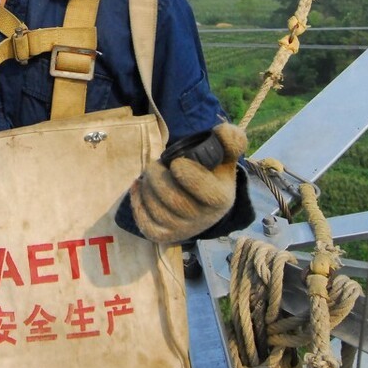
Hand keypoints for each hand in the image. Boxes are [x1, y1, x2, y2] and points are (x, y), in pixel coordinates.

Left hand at [127, 122, 246, 243]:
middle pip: (173, 199)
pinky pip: (146, 225)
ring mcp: (183, 229)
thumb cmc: (213, 172)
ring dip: (147, 187)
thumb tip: (223, 132)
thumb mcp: (225, 154)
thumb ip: (230, 139)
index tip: (176, 162)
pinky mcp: (165, 236)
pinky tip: (139, 187)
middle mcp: (203, 218)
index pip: (200, 188)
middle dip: (157, 177)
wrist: (205, 198)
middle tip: (156, 165)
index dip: (183, 171)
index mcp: (220, 198)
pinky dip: (138, 203)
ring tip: (150, 175)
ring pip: (156, 210)